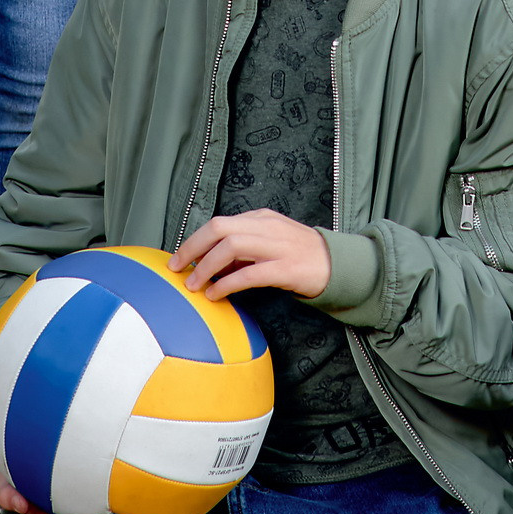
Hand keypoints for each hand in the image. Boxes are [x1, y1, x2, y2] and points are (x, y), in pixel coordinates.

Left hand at [171, 208, 331, 301]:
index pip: (219, 223)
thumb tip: (208, 265)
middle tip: (176, 268)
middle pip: (220, 228)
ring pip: (232, 246)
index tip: (178, 258)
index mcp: (261, 218)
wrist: (336, 264)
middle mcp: (267, 227)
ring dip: (206, 266)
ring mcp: (277, 246)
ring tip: (193, 285)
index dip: (195, 240)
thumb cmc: (298, 255)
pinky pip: (249, 274)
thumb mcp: (269, 243)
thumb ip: (242, 249)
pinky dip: (227, 284)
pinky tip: (216, 295)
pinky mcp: (286, 268)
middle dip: (193, 248)